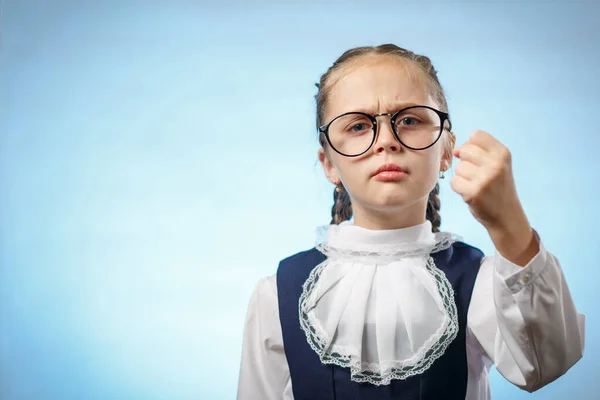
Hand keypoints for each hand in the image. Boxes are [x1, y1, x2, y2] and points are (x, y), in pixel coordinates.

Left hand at [451, 130, 537, 265]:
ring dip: (463, 177)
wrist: (506, 216)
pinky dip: (459, 187)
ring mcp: (485, 179)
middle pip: (465, 150)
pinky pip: (454, 181)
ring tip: (476, 185)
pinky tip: (471, 193)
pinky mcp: (473, 192)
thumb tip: (456, 149)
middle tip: (477, 175)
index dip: (471, 145)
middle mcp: (496, 164)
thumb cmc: (497, 187)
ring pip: (458, 167)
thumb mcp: (498, 164)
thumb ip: (479, 151)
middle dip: (466, 162)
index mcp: (503, 153)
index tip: (477, 158)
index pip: (476, 135)